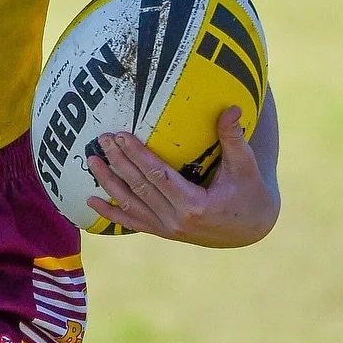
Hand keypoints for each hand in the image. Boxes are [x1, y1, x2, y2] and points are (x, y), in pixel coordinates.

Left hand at [87, 107, 278, 246]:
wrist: (251, 229)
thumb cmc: (250, 193)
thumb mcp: (246, 166)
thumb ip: (234, 138)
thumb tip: (233, 109)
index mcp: (194, 204)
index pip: (157, 175)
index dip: (136, 155)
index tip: (120, 136)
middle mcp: (176, 220)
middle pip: (139, 187)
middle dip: (118, 162)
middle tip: (102, 140)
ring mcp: (167, 229)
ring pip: (131, 205)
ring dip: (109, 183)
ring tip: (91, 162)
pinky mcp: (164, 233)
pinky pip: (133, 222)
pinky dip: (111, 214)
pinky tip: (91, 202)